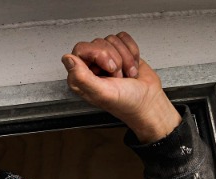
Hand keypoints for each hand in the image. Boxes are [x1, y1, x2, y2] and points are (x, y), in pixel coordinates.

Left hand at [62, 32, 180, 142]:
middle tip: (118, 76)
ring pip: (112, 39)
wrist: (148, 101)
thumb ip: (81, 77)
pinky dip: (132, 52)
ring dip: (126, 58)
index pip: (81, 49)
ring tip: (126, 74)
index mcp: (80, 77)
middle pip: (98, 42)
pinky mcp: (119, 51)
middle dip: (115, 59)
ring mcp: (105, 58)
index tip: (110, 68)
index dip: (98, 55)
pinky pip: (123, 38)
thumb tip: (67, 59)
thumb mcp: (102, 93)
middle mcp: (90, 66)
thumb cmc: (126, 102)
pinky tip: (131, 67)